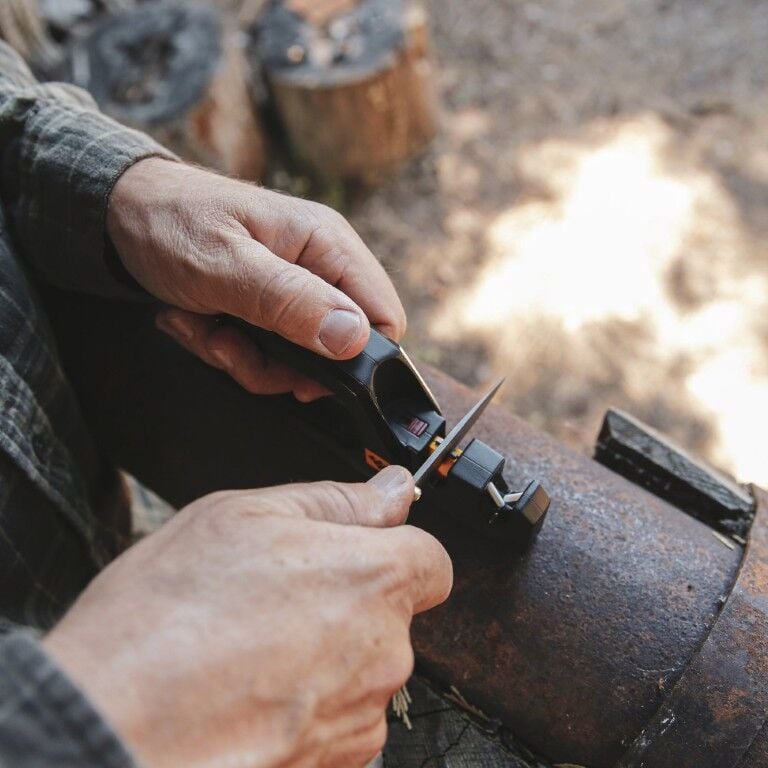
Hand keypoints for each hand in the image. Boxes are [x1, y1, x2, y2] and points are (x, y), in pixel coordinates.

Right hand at [43, 467, 451, 767]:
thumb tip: (390, 490)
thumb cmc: (168, 619)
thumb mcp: (243, 516)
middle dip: (347, 598)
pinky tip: (249, 690)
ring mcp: (359, 716)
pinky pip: (338, 718)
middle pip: (392, 612)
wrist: (114, 725)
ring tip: (250, 646)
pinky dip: (306, 703)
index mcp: (373, 578)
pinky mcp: (331, 764)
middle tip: (274, 595)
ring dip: (325, 653)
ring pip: (363, 666)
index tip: (351, 550)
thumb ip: (333, 501)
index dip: (390, 548)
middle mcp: (383, 652)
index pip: (430, 558)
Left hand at [106, 159, 405, 400]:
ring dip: (241, 359)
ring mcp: (293, 293)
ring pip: (295, 363)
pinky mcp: (267, 310)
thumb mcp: (225, 266)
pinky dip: (224, 350)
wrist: (122, 215)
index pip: (383, 316)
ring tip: (200, 326)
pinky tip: (193, 322)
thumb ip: (289, 301)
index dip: (355, 360)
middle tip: (225, 342)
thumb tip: (354, 339)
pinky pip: (264, 356)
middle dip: (277, 363)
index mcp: (328, 245)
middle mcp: (320, 270)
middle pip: (336, 351)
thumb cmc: (171, 224)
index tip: (301, 376)